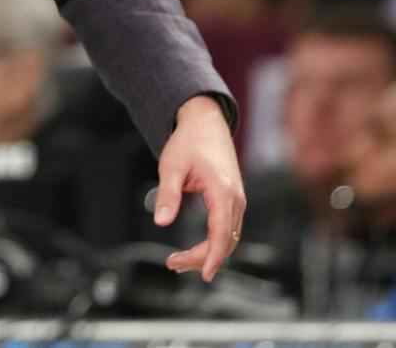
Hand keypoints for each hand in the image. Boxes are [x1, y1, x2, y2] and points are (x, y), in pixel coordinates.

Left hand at [152, 94, 245, 281]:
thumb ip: (167, 194)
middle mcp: (235, 199)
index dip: (213, 256)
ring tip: (179, 261)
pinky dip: (214, 242)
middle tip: (173, 264)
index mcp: (223, 191)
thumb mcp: (171, 166)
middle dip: (202, 258)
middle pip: (225, 240)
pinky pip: (227, 227)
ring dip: (208, 252)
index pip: (221, 233)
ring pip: (228, 237)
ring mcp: (237, 199)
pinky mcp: (232, 199)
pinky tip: (197, 249)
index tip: (203, 274)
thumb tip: (161, 221)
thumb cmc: (189, 141)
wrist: (205, 123)